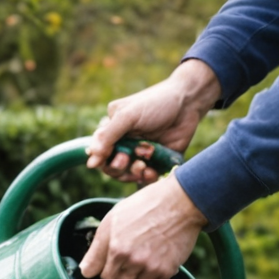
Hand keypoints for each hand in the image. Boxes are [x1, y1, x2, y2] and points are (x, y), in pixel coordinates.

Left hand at [78, 176, 208, 278]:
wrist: (180, 202)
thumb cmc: (145, 206)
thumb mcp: (113, 219)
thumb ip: (97, 248)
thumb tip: (85, 271)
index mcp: (114, 247)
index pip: (95, 274)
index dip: (102, 266)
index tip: (109, 260)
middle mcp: (130, 260)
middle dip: (120, 273)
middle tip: (130, 257)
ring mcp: (149, 267)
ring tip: (144, 260)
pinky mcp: (166, 271)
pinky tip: (157, 263)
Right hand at [85, 60, 222, 184]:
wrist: (188, 102)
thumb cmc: (156, 103)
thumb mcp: (128, 116)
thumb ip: (107, 136)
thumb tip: (90, 159)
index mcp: (113, 129)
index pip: (99, 152)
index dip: (102, 160)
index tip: (111, 159)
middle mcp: (125, 142)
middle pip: (112, 166)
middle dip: (119, 167)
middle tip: (128, 159)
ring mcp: (141, 152)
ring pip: (128, 174)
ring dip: (134, 172)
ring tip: (143, 164)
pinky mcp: (157, 160)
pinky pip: (147, 176)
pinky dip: (148, 176)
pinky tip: (153, 170)